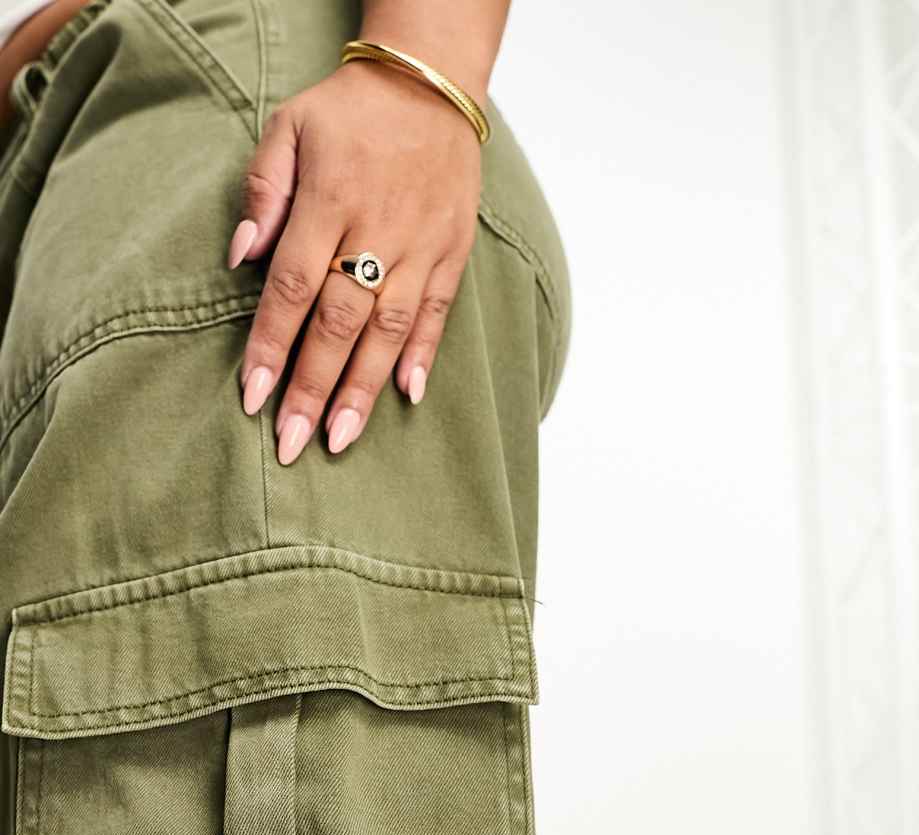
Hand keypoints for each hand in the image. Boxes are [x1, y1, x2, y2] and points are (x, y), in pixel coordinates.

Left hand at [228, 58, 482, 463]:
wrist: (431, 84)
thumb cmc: (350, 112)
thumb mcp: (289, 127)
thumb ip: (264, 191)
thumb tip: (243, 258)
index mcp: (331, 200)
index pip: (294, 288)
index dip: (271, 346)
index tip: (252, 397)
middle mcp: (378, 230)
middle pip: (340, 323)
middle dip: (313, 388)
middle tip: (291, 443)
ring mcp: (421, 246)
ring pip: (389, 330)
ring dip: (363, 389)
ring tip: (341, 439)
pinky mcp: (451, 253)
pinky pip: (439, 313)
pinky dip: (424, 356)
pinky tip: (407, 396)